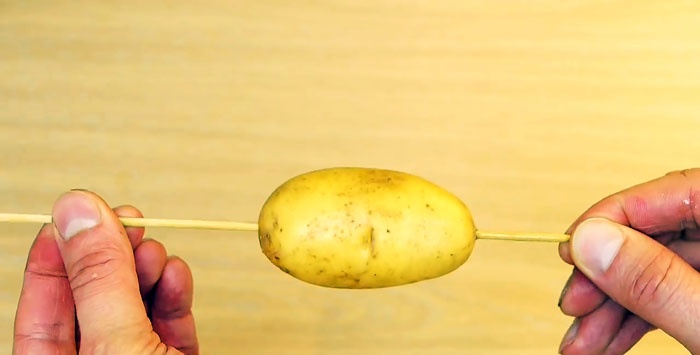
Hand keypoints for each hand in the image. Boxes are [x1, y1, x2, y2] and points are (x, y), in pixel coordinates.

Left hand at [13, 190, 198, 353]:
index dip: (58, 252)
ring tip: (154, 253)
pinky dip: (174, 293)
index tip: (79, 213)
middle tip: (128, 222)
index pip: (42, 306)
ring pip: (134, 304)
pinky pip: (169, 321)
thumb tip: (79, 214)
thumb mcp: (117, 344)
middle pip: (94, 298)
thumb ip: (100, 280)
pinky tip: (174, 274)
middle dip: (113, 256)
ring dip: (149, 270)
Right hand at [557, 169, 699, 353]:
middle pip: (654, 236)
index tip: (570, 250)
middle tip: (573, 305)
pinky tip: (606, 338)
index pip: (669, 192)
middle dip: (606, 278)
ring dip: (611, 306)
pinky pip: (669, 291)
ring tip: (583, 340)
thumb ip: (657, 280)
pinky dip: (635, 317)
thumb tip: (592, 242)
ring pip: (656, 269)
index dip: (608, 220)